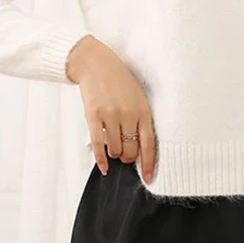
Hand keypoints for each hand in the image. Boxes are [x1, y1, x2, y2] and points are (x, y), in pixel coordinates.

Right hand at [66, 36, 156, 182]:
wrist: (96, 64)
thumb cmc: (119, 81)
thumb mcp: (137, 97)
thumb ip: (140, 120)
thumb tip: (140, 148)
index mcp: (143, 110)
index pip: (149, 144)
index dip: (149, 164)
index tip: (149, 178)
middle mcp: (128, 113)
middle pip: (131, 150)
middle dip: (128, 158)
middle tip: (125, 156)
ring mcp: (111, 114)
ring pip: (115, 149)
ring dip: (114, 154)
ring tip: (113, 147)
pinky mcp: (94, 115)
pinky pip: (98, 144)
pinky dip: (101, 159)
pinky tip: (103, 166)